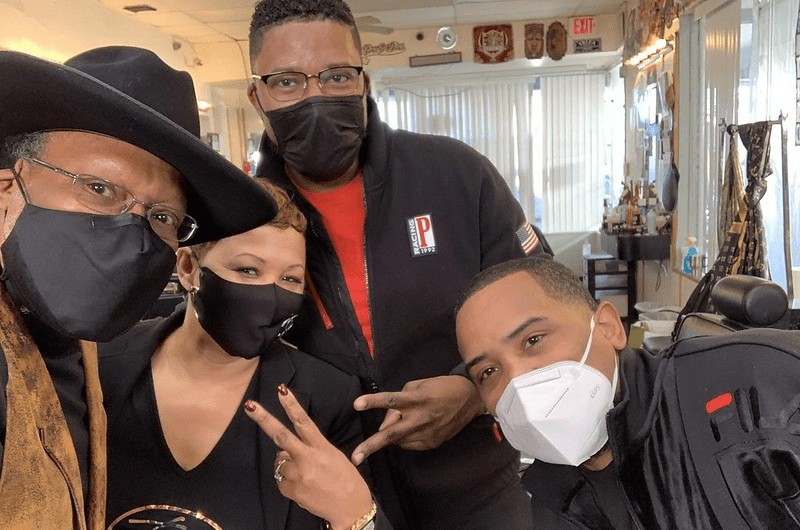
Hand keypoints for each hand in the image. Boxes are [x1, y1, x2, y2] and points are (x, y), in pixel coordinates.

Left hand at [244, 385, 373, 529]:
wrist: (350, 507)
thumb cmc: (345, 479)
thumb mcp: (333, 456)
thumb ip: (310, 449)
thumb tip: (286, 449)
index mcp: (321, 447)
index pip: (304, 421)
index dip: (291, 405)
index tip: (281, 390)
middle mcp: (308, 459)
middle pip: (281, 435)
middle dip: (264, 419)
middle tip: (250, 406)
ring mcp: (298, 475)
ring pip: (279, 462)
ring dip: (287, 465)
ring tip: (306, 474)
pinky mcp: (292, 491)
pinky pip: (280, 481)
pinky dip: (288, 482)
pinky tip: (303, 486)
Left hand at [351, 375, 484, 464]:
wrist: (469, 399)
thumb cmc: (439, 388)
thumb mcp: (417, 386)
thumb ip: (399, 401)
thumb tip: (386, 423)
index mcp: (415, 399)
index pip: (390, 400)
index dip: (373, 402)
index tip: (356, 404)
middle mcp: (419, 418)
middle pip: (390, 434)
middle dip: (370, 446)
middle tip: (355, 458)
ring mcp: (426, 433)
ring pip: (397, 440)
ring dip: (394, 433)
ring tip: (407, 420)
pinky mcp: (432, 443)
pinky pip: (409, 444)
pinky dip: (406, 437)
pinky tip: (416, 427)